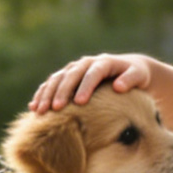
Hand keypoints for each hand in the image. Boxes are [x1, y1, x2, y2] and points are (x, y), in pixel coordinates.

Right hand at [30, 54, 151, 112]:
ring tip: (40, 110)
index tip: (80, 102)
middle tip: (56, 109)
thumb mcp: (139, 76)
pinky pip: (51, 83)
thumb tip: (118, 87)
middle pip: (71, 75)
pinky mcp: (67, 76)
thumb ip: (130, 79)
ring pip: (57, 78)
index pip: (93, 73)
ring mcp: (75, 68)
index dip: (85, 86)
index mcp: (104, 62)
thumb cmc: (136, 76)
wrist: (127, 69)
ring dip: (47, 93)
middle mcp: (86, 63)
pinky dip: (42, 94)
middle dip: (62, 91)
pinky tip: (33, 107)